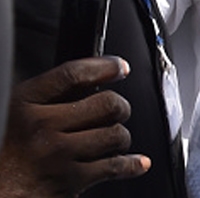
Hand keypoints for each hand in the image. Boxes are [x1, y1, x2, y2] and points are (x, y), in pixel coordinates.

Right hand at [0, 57, 150, 197]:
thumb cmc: (0, 155)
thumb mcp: (9, 116)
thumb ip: (41, 101)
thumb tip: (86, 85)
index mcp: (21, 105)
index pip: (73, 75)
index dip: (104, 67)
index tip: (119, 67)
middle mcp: (40, 127)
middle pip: (105, 104)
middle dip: (119, 107)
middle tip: (117, 111)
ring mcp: (56, 155)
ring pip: (114, 134)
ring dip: (119, 137)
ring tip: (112, 139)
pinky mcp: (68, 182)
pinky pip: (114, 167)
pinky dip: (131, 164)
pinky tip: (136, 162)